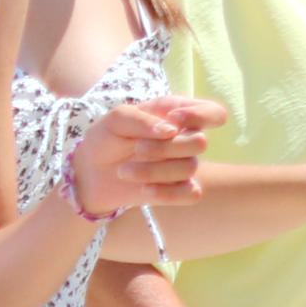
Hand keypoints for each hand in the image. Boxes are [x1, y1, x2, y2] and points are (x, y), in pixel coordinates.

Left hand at [69, 95, 223, 217]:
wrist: (91, 173)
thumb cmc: (106, 139)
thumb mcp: (116, 120)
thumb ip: (142, 119)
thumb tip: (171, 130)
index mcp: (178, 115)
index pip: (214, 112)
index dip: (201, 116)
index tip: (173, 119)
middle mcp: (186, 139)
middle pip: (200, 142)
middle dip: (165, 147)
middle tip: (136, 149)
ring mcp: (185, 165)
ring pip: (190, 168)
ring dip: (153, 171)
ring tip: (124, 171)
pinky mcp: (180, 190)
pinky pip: (191, 194)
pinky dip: (167, 193)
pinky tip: (144, 190)